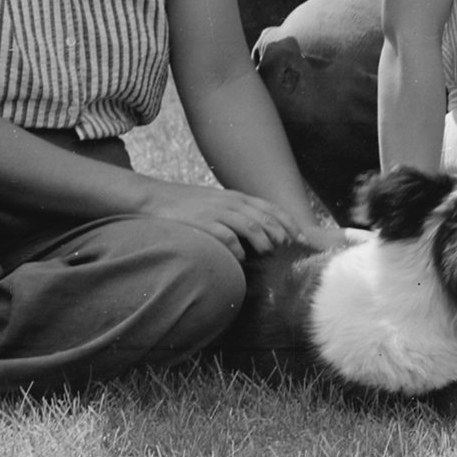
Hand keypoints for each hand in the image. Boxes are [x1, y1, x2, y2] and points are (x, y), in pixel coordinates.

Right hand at [138, 179, 306, 258]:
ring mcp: (216, 212)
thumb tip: (258, 233)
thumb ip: (236, 214)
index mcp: (236, 197)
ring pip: (249, 225)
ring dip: (263, 240)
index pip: (270, 208)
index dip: (287, 222)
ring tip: (270, 253)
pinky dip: (236, 249)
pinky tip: (240, 259)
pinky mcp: (202, 223)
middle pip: (264, 217)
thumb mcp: (217, 204)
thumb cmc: (189, 205)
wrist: (156, 198)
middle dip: (280, 233)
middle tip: (289, 249)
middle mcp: (231, 202)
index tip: (300, 237)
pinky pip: (225, 236)